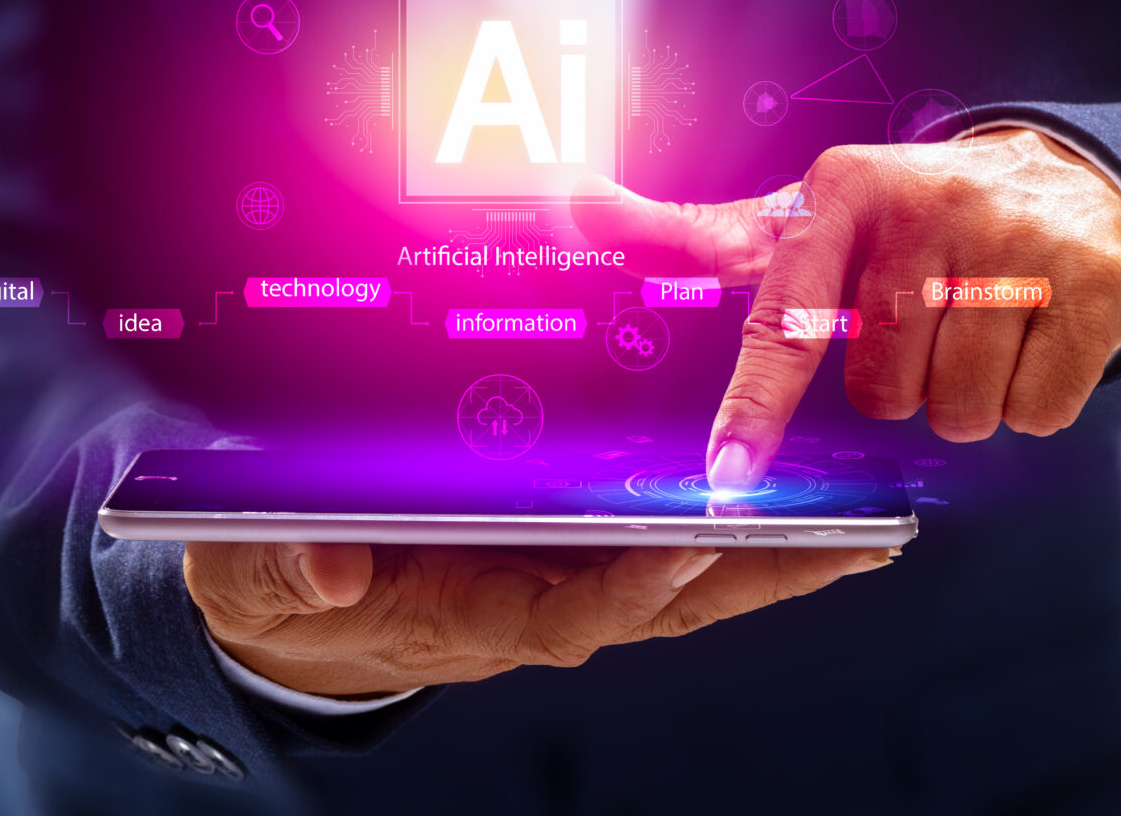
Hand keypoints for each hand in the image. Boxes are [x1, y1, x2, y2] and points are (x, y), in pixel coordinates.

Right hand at [185, 540, 891, 697]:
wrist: (297, 610)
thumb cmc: (283, 584)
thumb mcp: (253, 575)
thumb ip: (278, 567)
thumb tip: (320, 569)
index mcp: (471, 616)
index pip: (569, 611)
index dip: (631, 585)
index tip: (687, 545)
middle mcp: (539, 603)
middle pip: (668, 599)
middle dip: (760, 572)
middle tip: (855, 537)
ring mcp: (565, 580)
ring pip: (687, 575)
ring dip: (775, 554)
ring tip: (867, 521)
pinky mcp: (572, 551)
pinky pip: (667, 544)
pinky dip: (736, 531)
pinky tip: (800, 504)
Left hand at [572, 128, 1120, 488]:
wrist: (1063, 182)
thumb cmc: (906, 219)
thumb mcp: (806, 216)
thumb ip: (694, 231)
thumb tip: (573, 200)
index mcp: (844, 190)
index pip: (787, 319)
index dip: (754, 405)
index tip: (727, 474)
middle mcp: (928, 206)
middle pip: (881, 390)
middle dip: (896, 386)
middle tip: (917, 334)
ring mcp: (1017, 242)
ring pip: (960, 410)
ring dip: (963, 400)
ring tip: (972, 335)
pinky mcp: (1093, 284)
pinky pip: (1036, 413)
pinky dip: (1030, 404)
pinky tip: (1028, 343)